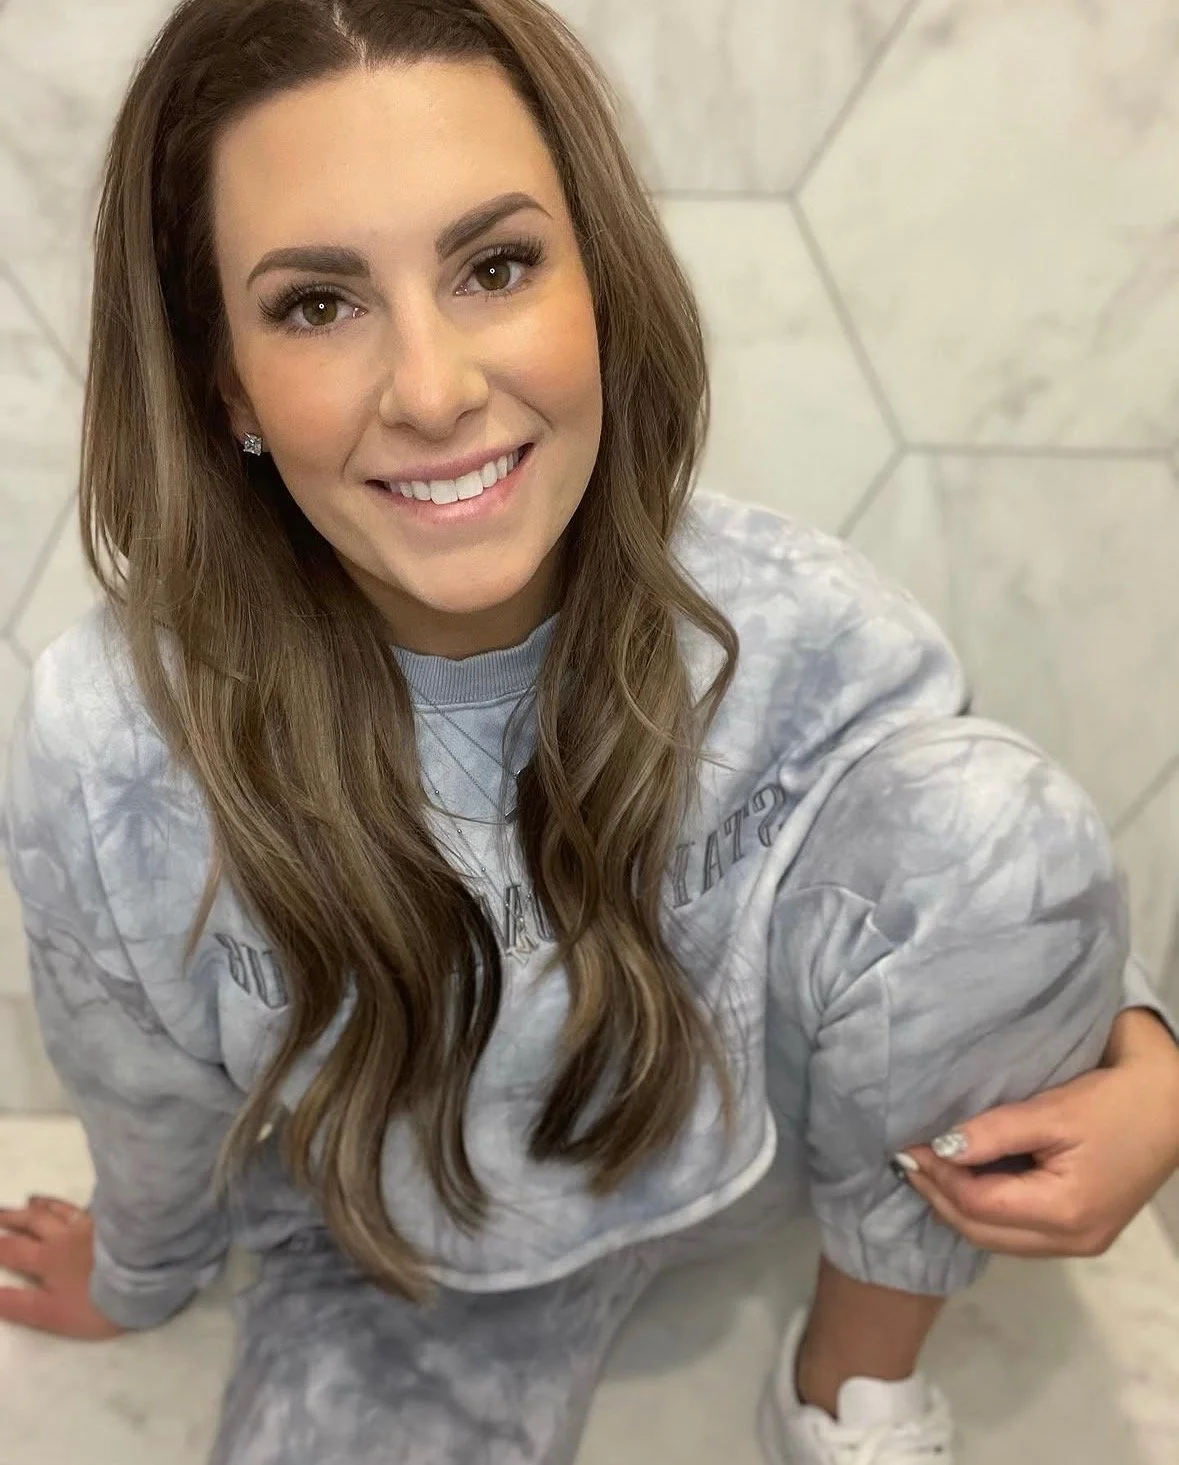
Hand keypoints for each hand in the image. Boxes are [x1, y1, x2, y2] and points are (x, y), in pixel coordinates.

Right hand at [0, 1195, 127, 1338]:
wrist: (141, 1277)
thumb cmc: (93, 1303)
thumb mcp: (48, 1313)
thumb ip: (16, 1304)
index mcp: (47, 1259)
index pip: (14, 1250)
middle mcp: (64, 1236)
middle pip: (33, 1222)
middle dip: (12, 1218)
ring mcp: (90, 1225)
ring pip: (60, 1209)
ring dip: (41, 1204)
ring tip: (30, 1199)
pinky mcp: (113, 1219)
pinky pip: (88, 1205)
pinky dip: (75, 1202)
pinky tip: (76, 1200)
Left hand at [896, 1010, 1178, 1257]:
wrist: (1173, 1105)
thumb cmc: (1114, 1102)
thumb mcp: (1051, 1111)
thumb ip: (993, 1133)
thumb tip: (939, 1148)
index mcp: (1064, 1212)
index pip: (977, 1205)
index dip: (937, 1176)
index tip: (907, 1145)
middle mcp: (1070, 1240)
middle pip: (982, 1232)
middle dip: (939, 1197)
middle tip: (907, 1159)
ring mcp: (1078, 1242)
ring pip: (997, 1239)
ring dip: (959, 1207)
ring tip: (929, 1169)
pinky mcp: (1082, 1232)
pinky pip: (1018, 1233)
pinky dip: (986, 1211)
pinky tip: (967, 1181)